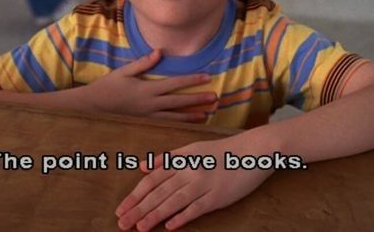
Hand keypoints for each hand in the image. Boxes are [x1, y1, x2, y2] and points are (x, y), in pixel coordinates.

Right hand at [83, 49, 216, 122]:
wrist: (93, 107)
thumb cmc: (108, 86)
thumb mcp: (124, 71)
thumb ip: (143, 63)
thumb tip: (159, 52)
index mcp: (146, 89)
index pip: (174, 84)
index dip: (191, 80)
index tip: (207, 77)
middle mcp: (150, 104)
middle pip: (179, 102)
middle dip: (198, 100)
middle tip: (215, 98)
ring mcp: (148, 117)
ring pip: (175, 117)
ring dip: (192, 115)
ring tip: (207, 114)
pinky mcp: (145, 125)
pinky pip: (166, 126)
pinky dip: (179, 125)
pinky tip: (189, 125)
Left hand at [116, 137, 273, 230]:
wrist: (253, 150)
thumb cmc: (221, 152)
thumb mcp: (192, 149)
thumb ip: (167, 158)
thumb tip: (142, 166)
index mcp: (181, 159)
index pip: (152, 179)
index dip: (135, 195)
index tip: (121, 208)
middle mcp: (189, 171)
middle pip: (159, 192)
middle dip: (139, 209)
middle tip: (122, 223)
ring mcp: (204, 184)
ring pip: (174, 201)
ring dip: (155, 215)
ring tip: (139, 227)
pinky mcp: (218, 196)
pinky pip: (197, 208)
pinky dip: (183, 217)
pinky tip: (170, 226)